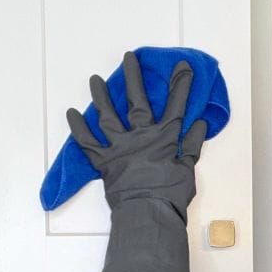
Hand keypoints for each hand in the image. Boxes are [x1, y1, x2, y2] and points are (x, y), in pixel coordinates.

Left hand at [67, 51, 206, 271]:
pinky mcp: (104, 162)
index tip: (182, 66)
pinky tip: (72, 113)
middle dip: (134, 78)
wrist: (148, 213)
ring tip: (95, 79)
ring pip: (108, 116)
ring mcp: (120, 147)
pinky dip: (79, 128)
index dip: (180, 86)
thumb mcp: (188, 170)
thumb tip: (199, 125)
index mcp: (164, 139)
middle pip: (137, 101)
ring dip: (101, 96)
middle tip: (129, 57)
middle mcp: (140, 137)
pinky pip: (88, 143)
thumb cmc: (171, 195)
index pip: (176, 106)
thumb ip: (191, 146)